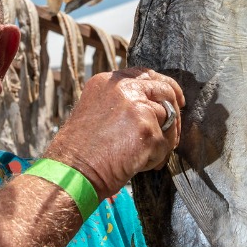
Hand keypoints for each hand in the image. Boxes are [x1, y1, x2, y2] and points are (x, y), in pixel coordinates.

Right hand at [43, 67, 183, 199]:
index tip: (174, 99)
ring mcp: (137, 106)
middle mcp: (123, 88)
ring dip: (162, 142)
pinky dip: (155, 159)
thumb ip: (121, 103)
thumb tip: (153, 107)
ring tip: (142, 158)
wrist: (72, 171)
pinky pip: (165, 145)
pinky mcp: (148, 129)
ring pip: (169, 120)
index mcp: (107, 82)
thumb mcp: (96, 112)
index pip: (145, 74)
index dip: (164, 86)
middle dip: (175, 110)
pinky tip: (136, 165)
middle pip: (164, 90)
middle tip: (174, 131)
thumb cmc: (81, 151)